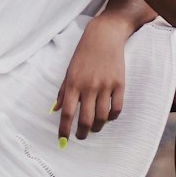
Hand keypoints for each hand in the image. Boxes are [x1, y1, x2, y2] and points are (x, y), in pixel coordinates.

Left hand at [54, 17, 126, 141]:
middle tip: (81, 135)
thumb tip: (56, 110)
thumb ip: (63, 92)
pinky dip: (112, 117)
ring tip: (94, 128)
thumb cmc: (84, 54)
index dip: (64, 130)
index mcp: (73, 83)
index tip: (63, 140)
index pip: (67, 113)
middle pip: (86, 120)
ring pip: (102, 118)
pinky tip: (108, 117)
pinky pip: (116, 109)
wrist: (104, 36)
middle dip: (82, 133)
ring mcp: (105, 86)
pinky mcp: (119, 84)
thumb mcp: (69, 71)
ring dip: (97, 127)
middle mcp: (89, 86)